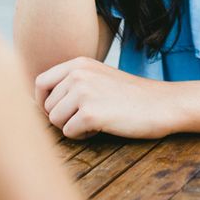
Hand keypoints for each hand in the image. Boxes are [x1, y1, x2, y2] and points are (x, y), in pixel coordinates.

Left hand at [35, 57, 180, 139]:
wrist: (162, 104)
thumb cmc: (130, 96)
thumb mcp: (99, 78)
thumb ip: (71, 83)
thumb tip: (37, 104)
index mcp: (78, 63)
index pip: (40, 83)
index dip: (43, 102)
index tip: (59, 113)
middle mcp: (77, 74)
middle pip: (46, 106)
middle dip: (62, 118)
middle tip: (87, 118)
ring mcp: (83, 92)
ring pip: (55, 121)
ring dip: (72, 127)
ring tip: (95, 121)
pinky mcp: (90, 113)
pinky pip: (69, 133)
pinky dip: (83, 136)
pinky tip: (102, 128)